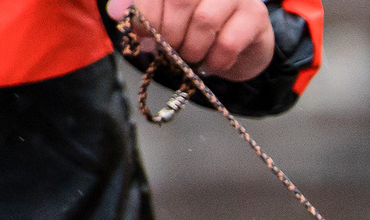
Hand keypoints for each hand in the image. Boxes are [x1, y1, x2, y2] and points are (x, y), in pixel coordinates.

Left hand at [109, 0, 275, 82]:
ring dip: (191, 49)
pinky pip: (228, 43)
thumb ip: (138, 11)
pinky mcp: (255, 16)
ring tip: (190, 57)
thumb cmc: (195, 28)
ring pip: (204, 22)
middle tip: (170, 50)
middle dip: (168, 33)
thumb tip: (115, 13)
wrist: (241, 44)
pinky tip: (211, 63)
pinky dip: (214, 61)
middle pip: (179, 1)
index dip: (145, 12)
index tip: (141, 35)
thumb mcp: (162, 18)